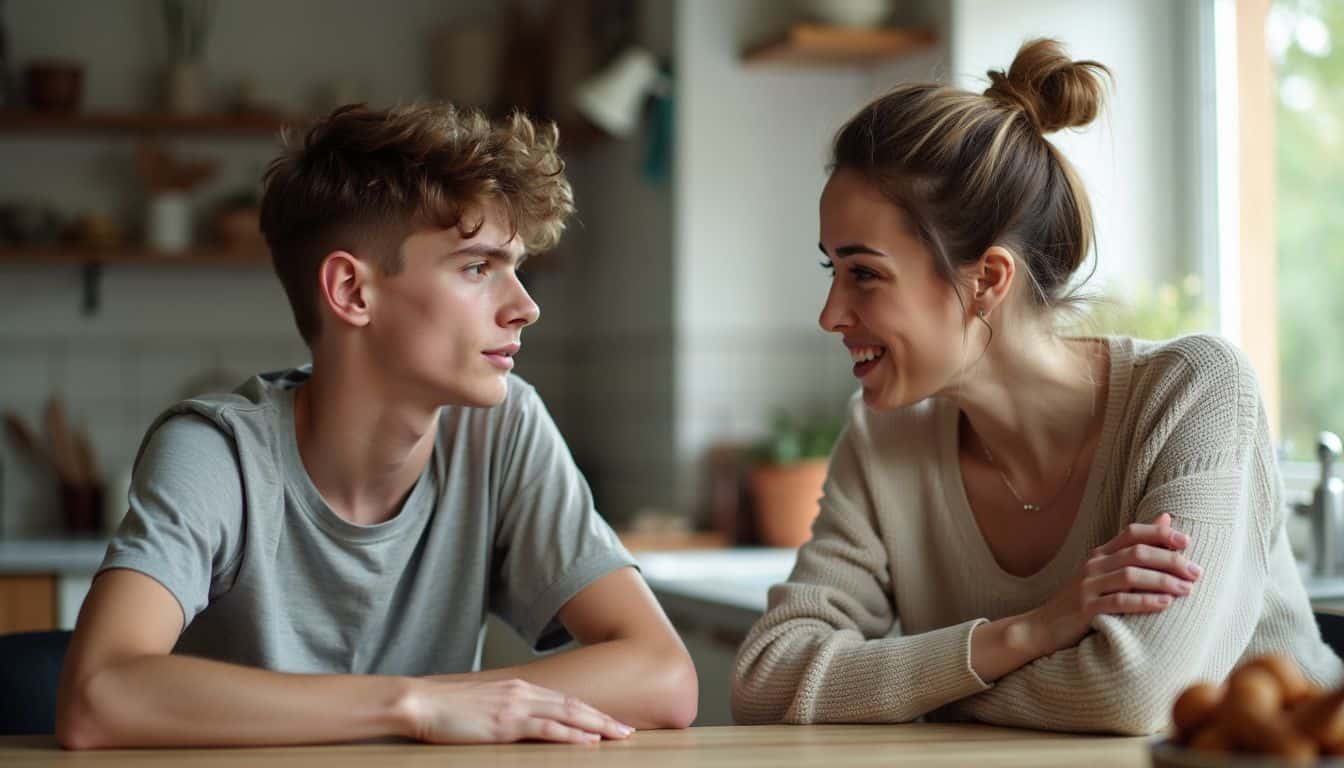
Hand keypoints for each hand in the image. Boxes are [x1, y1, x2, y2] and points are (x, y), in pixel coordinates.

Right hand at [403, 678, 634, 744]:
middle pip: (574, 705)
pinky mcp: (506, 723)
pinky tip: (588, 741)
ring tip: (619, 735)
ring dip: (597, 726)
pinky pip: (547, 729)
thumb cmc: (446, 709)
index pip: (564, 700)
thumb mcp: (484, 705)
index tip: (609, 721)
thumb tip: (520, 724)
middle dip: (604, 718)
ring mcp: (516, 707)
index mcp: (519, 689)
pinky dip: (571, 734)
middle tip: (627, 730)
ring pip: (568, 715)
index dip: (590, 711)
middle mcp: (523, 693)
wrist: (422, 702)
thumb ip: (506, 711)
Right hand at [1028, 513, 1201, 655]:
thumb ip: (1134, 549)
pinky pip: (1119, 602)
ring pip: (1130, 576)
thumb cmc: (1083, 600)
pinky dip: (1144, 601)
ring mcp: (1087, 586)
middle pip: (1136, 553)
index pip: (1132, 533)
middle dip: (1170, 560)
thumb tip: (1166, 518)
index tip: (1187, 542)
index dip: (1160, 534)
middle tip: (1196, 572)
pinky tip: (1164, 604)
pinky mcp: (1086, 608)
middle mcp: (1093, 565)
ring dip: (1162, 581)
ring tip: (1187, 589)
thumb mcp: (1105, 572)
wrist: (1044, 626)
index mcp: (1100, 554)